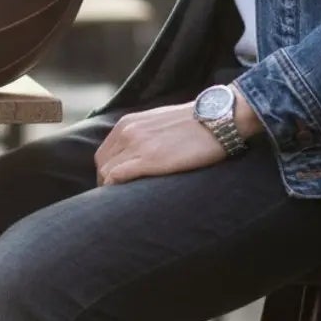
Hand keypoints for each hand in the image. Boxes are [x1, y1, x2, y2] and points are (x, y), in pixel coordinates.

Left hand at [94, 103, 228, 185]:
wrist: (217, 119)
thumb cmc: (195, 123)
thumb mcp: (159, 122)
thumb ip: (143, 134)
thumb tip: (137, 153)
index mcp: (128, 123)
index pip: (104, 153)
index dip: (107, 171)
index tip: (115, 186)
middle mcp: (127, 132)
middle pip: (102, 163)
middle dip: (105, 182)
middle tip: (118, 198)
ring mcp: (137, 145)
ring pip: (106, 172)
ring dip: (110, 188)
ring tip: (124, 201)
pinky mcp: (149, 159)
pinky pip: (117, 177)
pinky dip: (116, 189)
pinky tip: (127, 198)